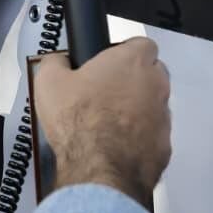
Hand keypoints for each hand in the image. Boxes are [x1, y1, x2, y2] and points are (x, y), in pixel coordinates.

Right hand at [27, 37, 171, 208]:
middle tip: (105, 92)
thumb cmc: (79, 121)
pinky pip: (153, 135)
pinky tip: (116, 146)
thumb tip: (57, 61)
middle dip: (132, 80)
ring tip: (107, 124)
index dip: (123, 52)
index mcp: (132, 61)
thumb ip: (55, 62)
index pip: (140, 44)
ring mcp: (164, 117)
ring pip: (154, 106)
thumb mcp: (48, 82)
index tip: (107, 64)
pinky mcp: (164, 146)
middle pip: (151, 73)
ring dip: (137, 111)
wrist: (99, 169)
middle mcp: (156, 85)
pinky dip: (139, 139)